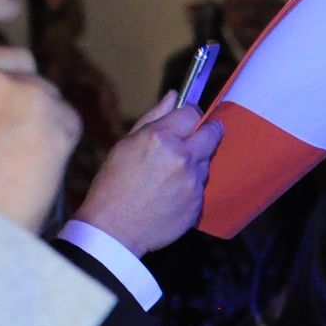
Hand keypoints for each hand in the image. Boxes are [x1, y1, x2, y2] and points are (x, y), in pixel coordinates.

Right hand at [0, 0, 80, 231]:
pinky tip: (33, 171)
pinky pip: (67, 120)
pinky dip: (60, 143)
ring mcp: (9, 86)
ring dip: (41, 122)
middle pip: (17, 59)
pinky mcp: (46, 111)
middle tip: (9, 143)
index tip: (8, 3)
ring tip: (13, 166)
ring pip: (45, 93)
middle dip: (24, 91)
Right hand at [75, 92, 223, 255]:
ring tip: (171, 173)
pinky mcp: (198, 202)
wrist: (115, 229)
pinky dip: (191, 185)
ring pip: (206, 161)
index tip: (188, 119)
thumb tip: (174, 96)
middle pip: (212, 133)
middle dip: (208, 132)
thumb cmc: (113, 185)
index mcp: (161, 137)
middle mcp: (182, 157)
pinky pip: (201, 186)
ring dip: (196, 162)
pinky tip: (171, 192)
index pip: (192, 113)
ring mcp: (192, 181)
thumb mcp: (126, 144)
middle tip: (199, 136)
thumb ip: (153, 117)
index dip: (190, 114)